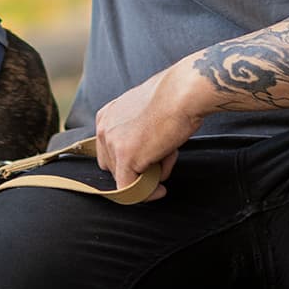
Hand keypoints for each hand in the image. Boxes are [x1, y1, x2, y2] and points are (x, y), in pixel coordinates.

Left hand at [92, 60, 209, 201]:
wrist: (184, 93)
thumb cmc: (174, 99)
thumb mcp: (146, 114)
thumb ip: (137, 135)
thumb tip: (146, 162)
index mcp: (107, 116)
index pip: (110, 151)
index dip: (131, 160)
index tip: (149, 165)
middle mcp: (104, 129)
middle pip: (114, 166)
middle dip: (138, 169)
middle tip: (163, 162)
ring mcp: (113, 143)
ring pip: (125, 178)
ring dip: (149, 176)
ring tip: (169, 161)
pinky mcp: (125, 158)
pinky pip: (130, 190)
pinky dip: (146, 194)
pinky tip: (160, 190)